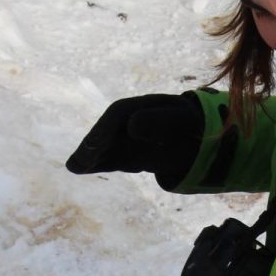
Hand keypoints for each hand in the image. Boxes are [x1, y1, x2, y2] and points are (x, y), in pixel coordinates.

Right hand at [66, 93, 202, 189]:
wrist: (202, 135)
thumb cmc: (192, 124)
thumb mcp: (181, 121)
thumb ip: (159, 122)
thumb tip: (132, 126)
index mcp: (144, 107)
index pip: (118, 115)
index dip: (105, 129)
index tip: (94, 145)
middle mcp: (132, 121)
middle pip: (107, 131)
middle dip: (92, 145)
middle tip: (76, 162)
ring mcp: (130, 138)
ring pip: (107, 147)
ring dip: (90, 156)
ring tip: (74, 166)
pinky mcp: (131, 153)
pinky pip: (112, 158)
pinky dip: (98, 163)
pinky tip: (81, 169)